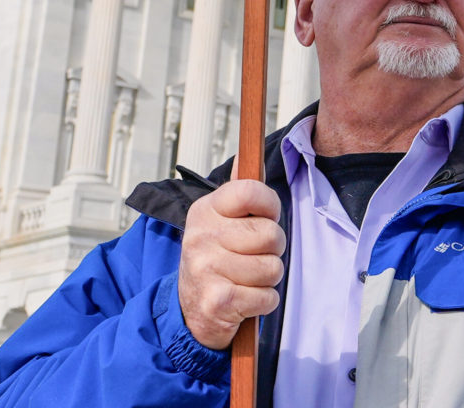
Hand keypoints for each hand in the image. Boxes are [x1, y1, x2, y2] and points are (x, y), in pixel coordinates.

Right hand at [178, 179, 285, 350]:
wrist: (190, 310)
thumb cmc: (215, 260)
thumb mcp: (219, 221)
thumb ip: (238, 191)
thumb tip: (247, 154)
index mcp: (205, 210)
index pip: (250, 191)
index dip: (269, 205)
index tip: (265, 216)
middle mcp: (201, 237)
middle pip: (271, 234)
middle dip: (272, 249)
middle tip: (253, 256)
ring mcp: (207, 269)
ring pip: (273, 268)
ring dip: (268, 278)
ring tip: (247, 278)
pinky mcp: (218, 301)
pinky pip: (267, 297)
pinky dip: (263, 301)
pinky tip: (245, 299)